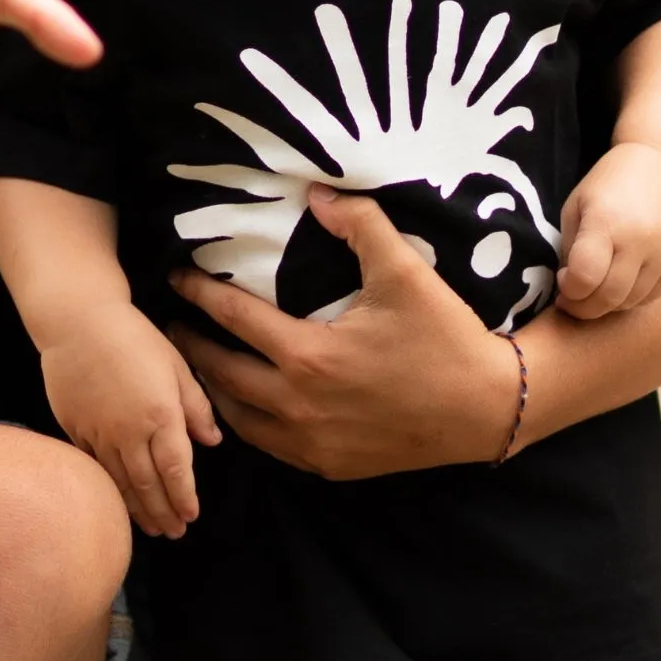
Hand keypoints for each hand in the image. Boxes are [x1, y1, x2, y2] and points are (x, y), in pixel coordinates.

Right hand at [40, 307, 220, 537]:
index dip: (184, 497)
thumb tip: (212, 442)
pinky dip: (109, 489)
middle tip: (174, 533)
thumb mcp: (176, 365)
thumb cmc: (133, 336)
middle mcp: (129, 431)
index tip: (191, 517)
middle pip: (148, 484)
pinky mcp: (75, 430)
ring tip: (151, 528)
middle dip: (163, 512)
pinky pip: (95, 468)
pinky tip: (118, 501)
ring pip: (120, 482)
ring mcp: (99, 433)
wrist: (77, 321)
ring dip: (137, 509)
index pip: (176, 469)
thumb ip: (196, 407)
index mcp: (160, 415)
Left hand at [166, 188, 517, 479]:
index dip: (198, 294)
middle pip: (220, 372)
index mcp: (307, 356)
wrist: (488, 410)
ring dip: (213, 388)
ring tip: (200, 363)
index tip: (175, 278)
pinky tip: (246, 405)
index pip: (233, 318)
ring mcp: (310, 443)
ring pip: (236, 417)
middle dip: (191, 345)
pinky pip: (268, 444)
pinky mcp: (327, 466)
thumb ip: (360, 226)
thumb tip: (318, 194)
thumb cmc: (446, 339)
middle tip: (172, 324)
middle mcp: (297, 405)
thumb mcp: (405, 273)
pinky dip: (247, 421)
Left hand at [556, 142, 660, 319]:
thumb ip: (570, 248)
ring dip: (606, 304)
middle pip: (607, 298)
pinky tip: (620, 281)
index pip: (584, 277)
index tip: (564, 280)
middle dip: (583, 308)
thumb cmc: (612, 182)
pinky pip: (651, 296)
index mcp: (606, 221)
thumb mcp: (578, 204)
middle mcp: (639, 240)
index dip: (568, 290)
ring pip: (630, 302)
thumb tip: (568, 288)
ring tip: (596, 287)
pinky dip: (630, 298)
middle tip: (572, 300)